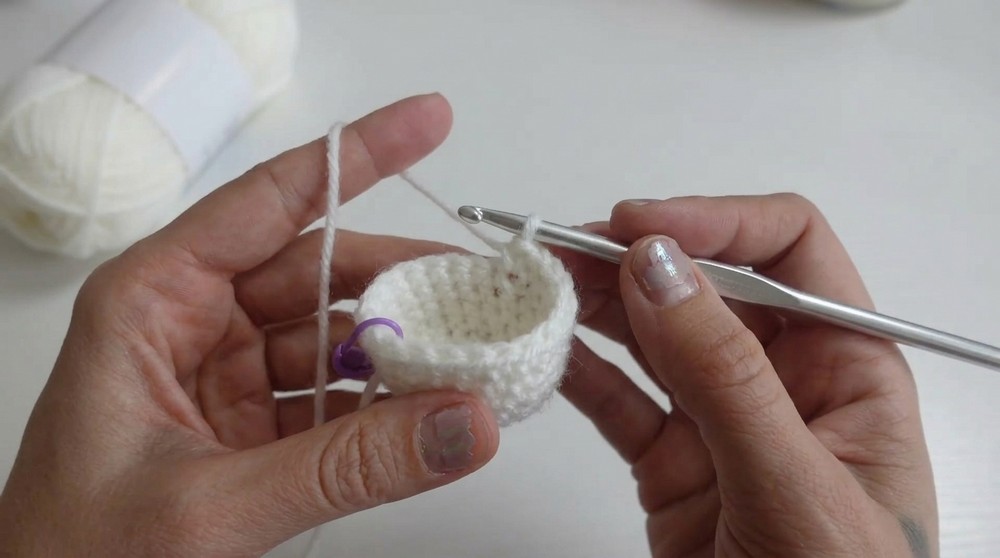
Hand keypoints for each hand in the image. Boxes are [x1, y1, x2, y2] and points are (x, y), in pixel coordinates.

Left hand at [0, 94, 498, 556]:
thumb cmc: (75, 556)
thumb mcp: (211, 505)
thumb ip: (346, 466)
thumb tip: (464, 423)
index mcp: (152, 300)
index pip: (270, 202)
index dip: (356, 155)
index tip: (429, 122)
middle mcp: (191, 322)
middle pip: (320, 269)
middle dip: (402, 275)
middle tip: (481, 283)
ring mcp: (225, 375)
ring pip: (335, 335)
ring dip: (402, 348)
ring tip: (471, 355)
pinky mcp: (251, 425)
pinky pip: (334, 395)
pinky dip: (384, 404)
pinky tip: (429, 410)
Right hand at [560, 195, 936, 556]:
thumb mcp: (795, 487)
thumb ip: (726, 377)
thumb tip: (660, 267)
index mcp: (847, 366)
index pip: (787, 251)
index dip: (714, 221)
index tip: (637, 226)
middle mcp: (782, 379)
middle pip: (704, 282)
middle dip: (634, 256)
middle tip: (559, 249)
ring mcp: (720, 419)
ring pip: (651, 334)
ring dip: (595, 303)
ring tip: (537, 283)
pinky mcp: (670, 462)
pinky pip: (617, 400)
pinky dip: (577, 372)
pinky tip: (543, 351)